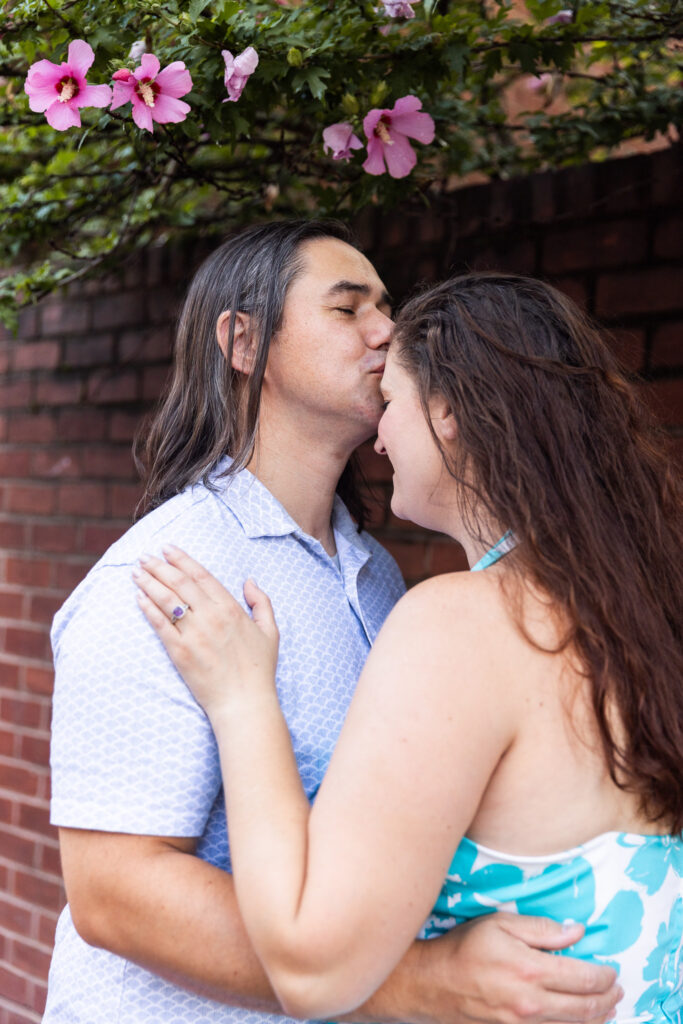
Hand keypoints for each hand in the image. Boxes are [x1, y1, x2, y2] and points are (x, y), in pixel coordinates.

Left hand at [134, 545, 278, 717]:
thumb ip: (261, 602)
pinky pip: (159, 624)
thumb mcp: (270, 632)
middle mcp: (210, 616)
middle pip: (179, 582)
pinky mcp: (179, 652)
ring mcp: (193, 634)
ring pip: (166, 599)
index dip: (182, 559)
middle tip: (145, 556)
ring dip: (149, 582)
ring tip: (136, 572)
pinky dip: (147, 608)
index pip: (201, 575)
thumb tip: (249, 580)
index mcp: (231, 608)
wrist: (244, 702)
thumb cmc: (259, 669)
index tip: (168, 549)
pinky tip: (138, 597)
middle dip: (159, 566)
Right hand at [369, 913, 620, 1023]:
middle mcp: (530, 1003)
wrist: (432, 983)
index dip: (604, 976)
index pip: (583, 978)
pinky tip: (579, 1021)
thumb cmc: (465, 947)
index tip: (612, 971)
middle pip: (584, 1009)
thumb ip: (542, 929)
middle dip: (607, 1000)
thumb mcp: (500, 923)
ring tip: (607, 1008)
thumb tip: (576, 932)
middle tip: (618, 991)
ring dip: (596, 1019)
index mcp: (530, 970)